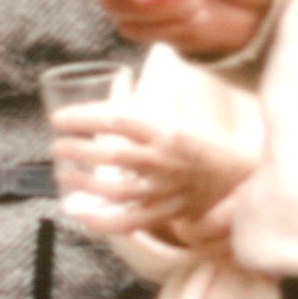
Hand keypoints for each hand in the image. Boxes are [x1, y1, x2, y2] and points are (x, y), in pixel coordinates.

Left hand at [48, 104, 255, 250]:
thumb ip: (145, 101)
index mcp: (169, 130)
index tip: (57, 118)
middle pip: (112, 156)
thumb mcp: (178, 116)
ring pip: (116, 191)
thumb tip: (118, 75)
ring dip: (82, 184)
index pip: (119, 120)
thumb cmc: (203, 143)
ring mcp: (165, 190)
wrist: (240, 179)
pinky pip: (130, 222)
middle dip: (77, 151)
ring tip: (62, 174)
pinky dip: (102, 221)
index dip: (84, 118)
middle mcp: (165, 160)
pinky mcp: (166, 213)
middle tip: (56, 146)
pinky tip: (81, 212)